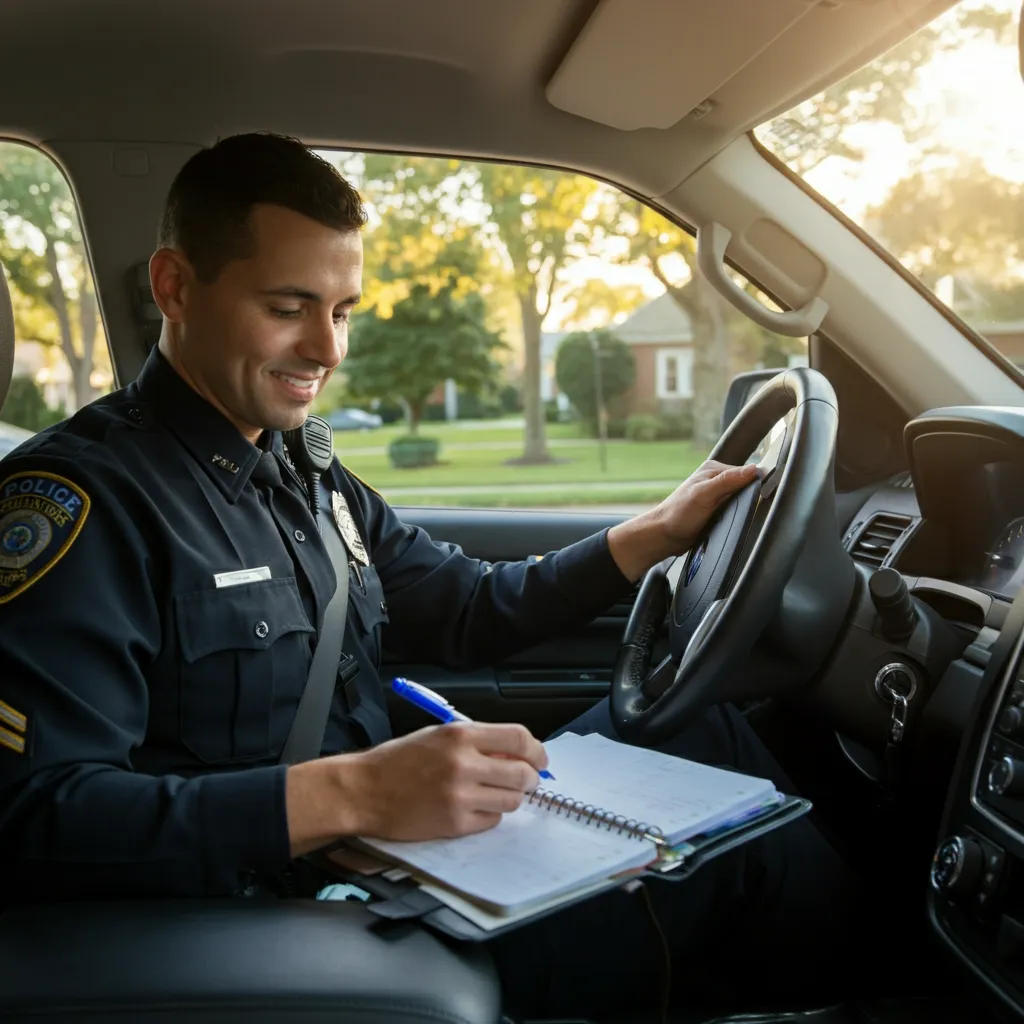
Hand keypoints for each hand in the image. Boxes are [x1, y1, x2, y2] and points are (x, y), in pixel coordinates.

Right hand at [298, 722, 548, 847]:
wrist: (363, 790)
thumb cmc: (397, 762)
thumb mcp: (437, 737)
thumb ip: (475, 742)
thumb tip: (512, 753)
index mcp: (460, 735)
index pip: (519, 738)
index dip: (536, 750)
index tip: (539, 758)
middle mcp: (464, 763)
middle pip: (522, 772)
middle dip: (530, 778)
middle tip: (525, 780)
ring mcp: (460, 796)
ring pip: (512, 800)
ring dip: (510, 798)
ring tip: (493, 794)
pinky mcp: (454, 824)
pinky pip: (491, 822)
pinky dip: (489, 816)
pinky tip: (473, 808)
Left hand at [607, 460, 760, 582]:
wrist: (664, 536)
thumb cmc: (679, 515)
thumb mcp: (703, 495)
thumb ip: (727, 481)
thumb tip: (754, 469)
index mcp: (714, 470)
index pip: (747, 471)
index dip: (757, 483)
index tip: (764, 495)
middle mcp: (717, 480)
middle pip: (747, 485)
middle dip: (752, 497)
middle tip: (750, 510)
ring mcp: (717, 496)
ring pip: (743, 499)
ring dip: (746, 508)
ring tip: (742, 517)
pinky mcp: (718, 510)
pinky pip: (737, 510)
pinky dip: (740, 515)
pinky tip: (738, 521)